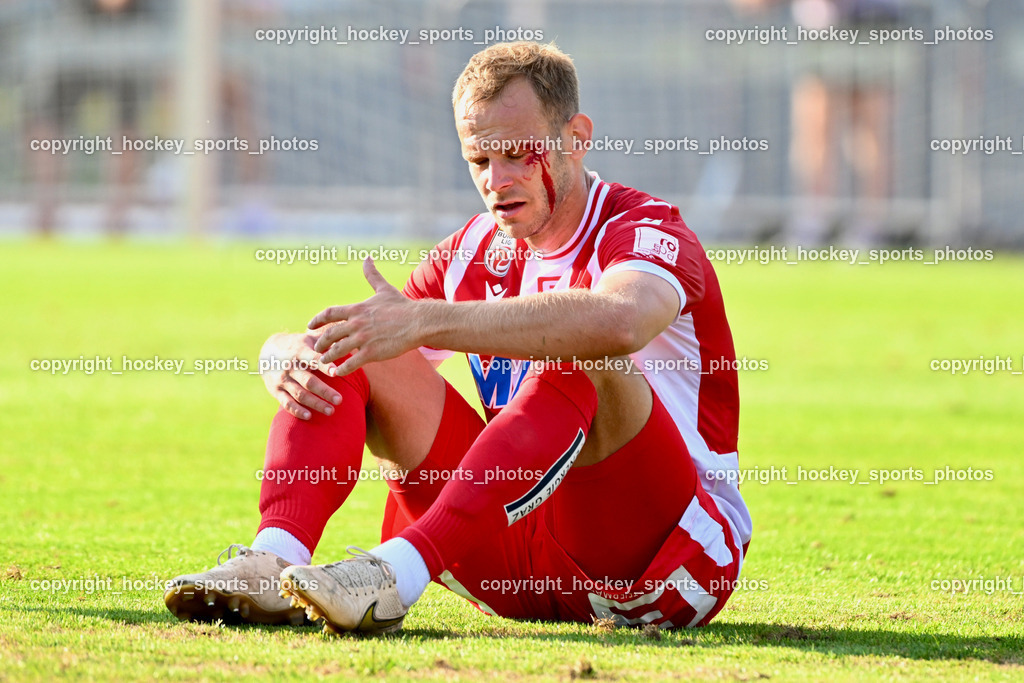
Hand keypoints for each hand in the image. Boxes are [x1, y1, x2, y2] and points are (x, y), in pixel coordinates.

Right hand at [259, 332, 341, 419]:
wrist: (267, 351)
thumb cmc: (297, 345)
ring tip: (331, 411)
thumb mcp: (309, 339)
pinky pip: (286, 403)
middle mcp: (290, 367)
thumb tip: (348, 334)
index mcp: (300, 352)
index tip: (336, 372)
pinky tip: (309, 416)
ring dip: (315, 403)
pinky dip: (297, 411)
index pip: (314, 359)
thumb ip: (327, 340)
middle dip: (324, 391)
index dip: (324, 366)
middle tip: (340, 400)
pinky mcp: (276, 391)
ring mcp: (282, 380)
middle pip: (308, 381)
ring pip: (300, 394)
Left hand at [307, 258, 421, 375]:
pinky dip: (341, 370)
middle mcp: (356, 324)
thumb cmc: (402, 306)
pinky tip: (337, 373)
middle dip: (320, 342)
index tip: (310, 326)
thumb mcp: (384, 289)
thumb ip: (372, 275)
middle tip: (316, 348)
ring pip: (336, 351)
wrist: (418, 322)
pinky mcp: (371, 353)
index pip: (329, 314)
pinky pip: (350, 364)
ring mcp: (363, 339)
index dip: (317, 320)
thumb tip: (367, 259)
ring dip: (327, 358)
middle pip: (329, 335)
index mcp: (356, 309)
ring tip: (323, 362)